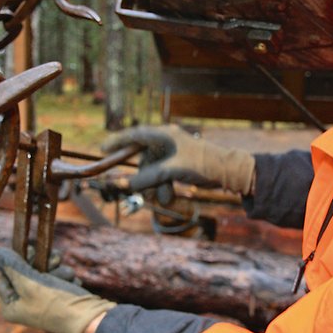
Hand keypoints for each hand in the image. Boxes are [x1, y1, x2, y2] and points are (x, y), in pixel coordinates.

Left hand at [0, 247, 114, 332]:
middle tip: (51, 260)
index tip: (27, 251)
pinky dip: (63, 276)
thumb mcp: (30, 282)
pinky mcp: (54, 296)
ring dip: (55, 269)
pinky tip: (71, 283)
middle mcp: (22, 304)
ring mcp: (38, 300)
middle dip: (38, 263)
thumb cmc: (57, 303)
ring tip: (66, 276)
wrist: (90, 317)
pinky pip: (54, 276)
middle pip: (21, 271)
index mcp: (10, 306)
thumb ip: (11, 266)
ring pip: (40, 271)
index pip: (1, 275)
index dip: (13, 260)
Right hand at [102, 125, 255, 194]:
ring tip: (165, 197)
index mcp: (165, 134)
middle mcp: (167, 141)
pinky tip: (171, 196)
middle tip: (138, 191)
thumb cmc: (202, 164)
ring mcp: (174, 154)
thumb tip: (125, 185)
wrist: (229, 172)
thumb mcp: (171, 171)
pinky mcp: (180, 165)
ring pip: (154, 171)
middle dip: (143, 178)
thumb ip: (147, 177)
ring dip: (156, 187)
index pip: (135, 135)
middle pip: (143, 159)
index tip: (103, 149)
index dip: (117, 141)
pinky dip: (165, 187)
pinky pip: (164, 176)